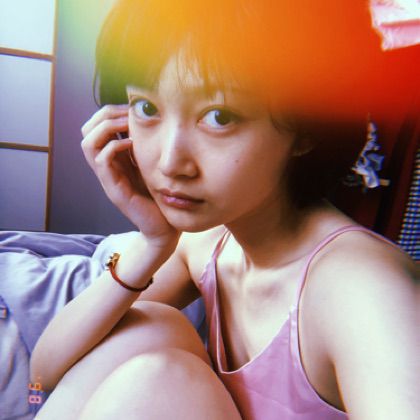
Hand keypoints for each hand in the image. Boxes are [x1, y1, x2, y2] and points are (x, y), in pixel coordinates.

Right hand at [81, 104, 179, 251]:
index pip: (95, 126)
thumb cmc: (161, 195)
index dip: (109, 112)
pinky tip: (132, 144)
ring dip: (107, 128)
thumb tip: (149, 118)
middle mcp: (106, 167)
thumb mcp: (152, 164)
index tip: (131, 109)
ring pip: (88, 144)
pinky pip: (101, 161)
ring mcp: (107, 178)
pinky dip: (114, 146)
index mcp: (114, 159)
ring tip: (127, 126)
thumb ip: (145, 146)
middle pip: (87, 130)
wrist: (164, 227)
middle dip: (105, 115)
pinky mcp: (114, 190)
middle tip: (128, 114)